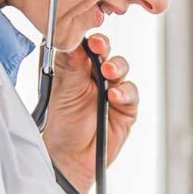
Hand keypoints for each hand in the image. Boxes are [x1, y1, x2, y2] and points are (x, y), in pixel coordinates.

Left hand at [42, 34, 138, 191]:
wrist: (70, 159)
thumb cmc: (61, 126)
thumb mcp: (62, 91)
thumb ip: (71, 65)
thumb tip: (74, 39)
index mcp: (76, 69)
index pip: (84, 45)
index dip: (87, 38)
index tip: (85, 35)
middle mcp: (95, 77)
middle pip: (106, 52)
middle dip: (104, 47)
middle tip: (98, 47)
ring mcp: (112, 91)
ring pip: (121, 69)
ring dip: (116, 67)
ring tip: (108, 72)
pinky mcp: (126, 108)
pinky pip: (131, 93)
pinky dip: (125, 91)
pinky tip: (115, 95)